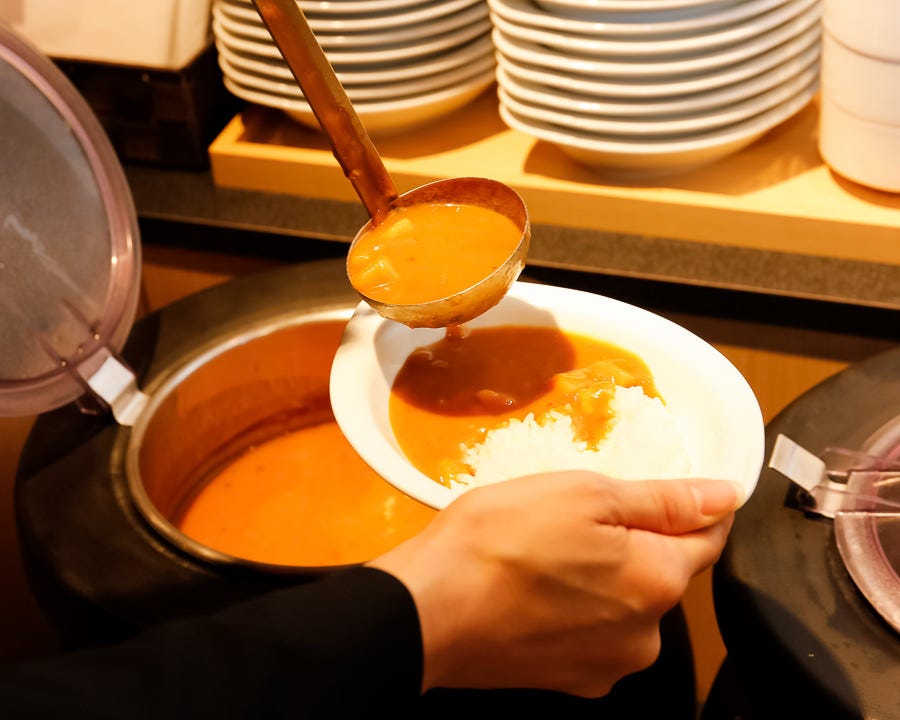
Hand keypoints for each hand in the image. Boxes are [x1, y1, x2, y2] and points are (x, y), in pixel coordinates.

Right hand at [368, 471, 739, 697]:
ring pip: (622, 604)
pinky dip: (574, 608)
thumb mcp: (586, 494)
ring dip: (601, 576)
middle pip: (659, 573)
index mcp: (657, 581)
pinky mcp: (568, 680)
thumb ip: (664, 499)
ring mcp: (605, 665)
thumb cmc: (499, 542)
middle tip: (576, 515)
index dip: (692, 507)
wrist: (428, 609)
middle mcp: (644, 636)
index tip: (661, 492)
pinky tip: (534, 587)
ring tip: (545, 552)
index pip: (707, 538)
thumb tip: (725, 495)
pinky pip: (590, 632)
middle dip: (632, 541)